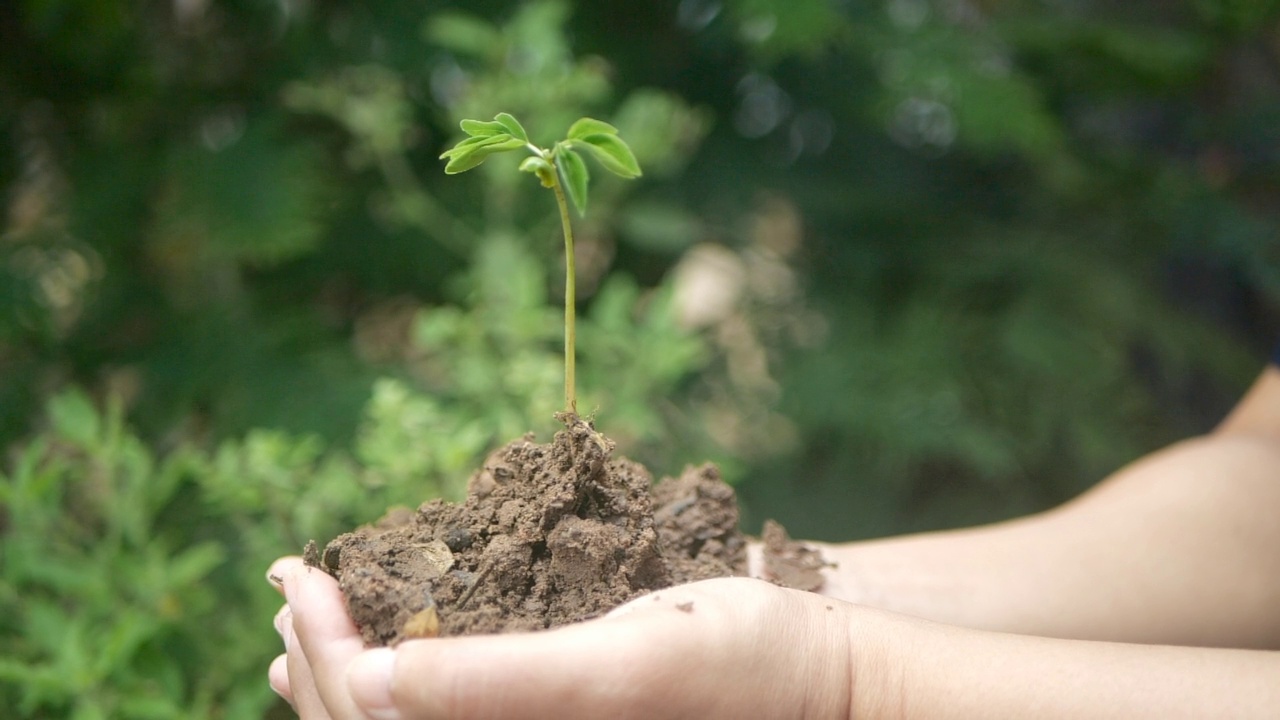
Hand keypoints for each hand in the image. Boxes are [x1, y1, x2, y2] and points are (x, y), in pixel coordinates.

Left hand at [266, 555, 862, 719]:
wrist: (826, 677)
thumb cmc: (741, 668)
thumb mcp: (622, 668)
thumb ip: (499, 687)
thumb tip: (369, 683)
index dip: (324, 660)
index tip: (299, 577)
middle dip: (319, 660)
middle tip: (288, 580)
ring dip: (345, 669)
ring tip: (303, 615)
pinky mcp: (559, 711)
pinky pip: (456, 706)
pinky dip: (402, 671)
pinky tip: (380, 641)